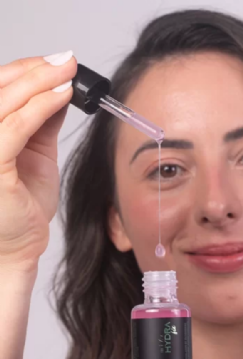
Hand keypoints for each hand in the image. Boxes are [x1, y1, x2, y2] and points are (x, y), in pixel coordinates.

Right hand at [0, 51, 75, 273]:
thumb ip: (41, 123)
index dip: (24, 70)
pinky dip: (39, 109)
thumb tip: (58, 91)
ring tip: (67, 73)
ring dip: (38, 82)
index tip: (57, 61)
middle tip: (66, 60)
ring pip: (2, 103)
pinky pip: (13, 128)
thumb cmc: (22, 204)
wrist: (18, 244)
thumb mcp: (35, 154)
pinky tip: (62, 97)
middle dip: (33, 70)